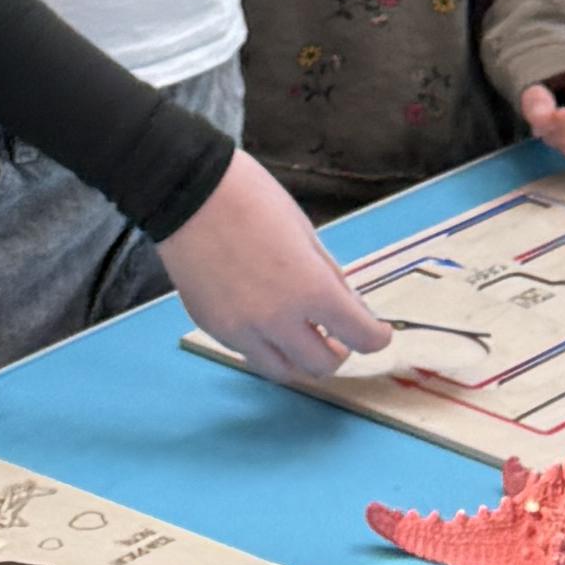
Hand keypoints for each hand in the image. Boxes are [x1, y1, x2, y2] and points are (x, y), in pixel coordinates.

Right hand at [160, 146, 393, 384]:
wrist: (188, 192)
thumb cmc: (252, 199)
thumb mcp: (306, 232)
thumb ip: (330, 277)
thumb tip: (349, 307)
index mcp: (311, 290)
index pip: (360, 338)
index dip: (376, 337)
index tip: (377, 332)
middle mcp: (278, 321)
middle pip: (321, 366)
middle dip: (338, 352)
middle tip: (337, 334)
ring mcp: (242, 330)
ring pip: (283, 372)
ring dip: (300, 358)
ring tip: (301, 335)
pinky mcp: (214, 329)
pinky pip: (250, 354)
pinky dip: (267, 346)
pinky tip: (266, 321)